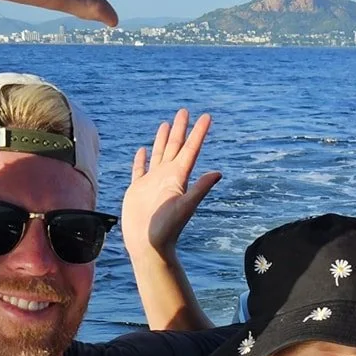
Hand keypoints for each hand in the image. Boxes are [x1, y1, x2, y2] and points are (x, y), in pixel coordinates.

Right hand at [124, 111, 221, 262]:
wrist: (148, 245)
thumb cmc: (166, 229)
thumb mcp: (184, 207)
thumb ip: (199, 189)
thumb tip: (218, 173)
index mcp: (178, 177)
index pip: (190, 150)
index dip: (198, 133)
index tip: (206, 117)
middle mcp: (166, 176)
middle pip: (174, 147)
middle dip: (180, 129)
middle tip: (184, 111)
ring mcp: (152, 182)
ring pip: (159, 154)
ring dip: (163, 139)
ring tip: (167, 123)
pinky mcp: (138, 189)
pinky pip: (140, 169)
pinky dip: (141, 159)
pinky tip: (143, 150)